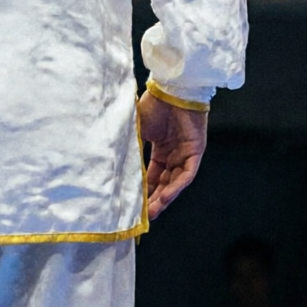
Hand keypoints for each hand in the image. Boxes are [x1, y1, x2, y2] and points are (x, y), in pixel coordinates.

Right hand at [140, 90, 206, 216]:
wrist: (170, 89)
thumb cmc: (152, 105)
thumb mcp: (134, 133)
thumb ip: (128, 151)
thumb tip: (110, 169)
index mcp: (160, 149)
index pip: (151, 176)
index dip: (142, 192)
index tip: (131, 207)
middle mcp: (174, 154)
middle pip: (163, 183)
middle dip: (153, 200)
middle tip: (141, 217)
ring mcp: (186, 153)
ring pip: (175, 182)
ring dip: (164, 198)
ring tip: (151, 213)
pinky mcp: (196, 151)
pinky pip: (186, 174)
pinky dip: (176, 187)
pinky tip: (165, 198)